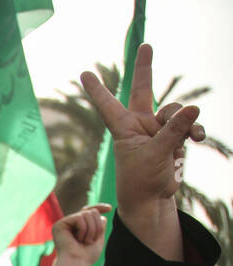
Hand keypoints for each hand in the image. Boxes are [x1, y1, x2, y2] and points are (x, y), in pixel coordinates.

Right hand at [50, 204, 112, 265]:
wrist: (77, 264)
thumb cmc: (87, 256)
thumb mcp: (98, 237)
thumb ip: (99, 224)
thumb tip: (99, 211)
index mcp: (76, 227)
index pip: (89, 211)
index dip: (99, 207)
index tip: (110, 209)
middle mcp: (69, 224)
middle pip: (91, 211)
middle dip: (97, 226)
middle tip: (91, 240)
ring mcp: (63, 223)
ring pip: (87, 213)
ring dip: (91, 229)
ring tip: (85, 241)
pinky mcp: (59, 224)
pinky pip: (80, 217)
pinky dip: (84, 229)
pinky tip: (78, 239)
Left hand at [81, 44, 199, 258]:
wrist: (152, 200)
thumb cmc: (142, 181)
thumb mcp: (156, 155)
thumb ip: (173, 131)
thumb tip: (193, 109)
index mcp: (123, 129)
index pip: (108, 105)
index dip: (97, 89)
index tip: (85, 73)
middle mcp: (139, 125)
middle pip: (144, 90)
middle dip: (145, 68)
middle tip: (145, 46)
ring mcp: (157, 130)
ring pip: (174, 110)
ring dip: (183, 121)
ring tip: (190, 137)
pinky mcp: (172, 137)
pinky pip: (186, 124)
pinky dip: (193, 129)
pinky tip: (198, 138)